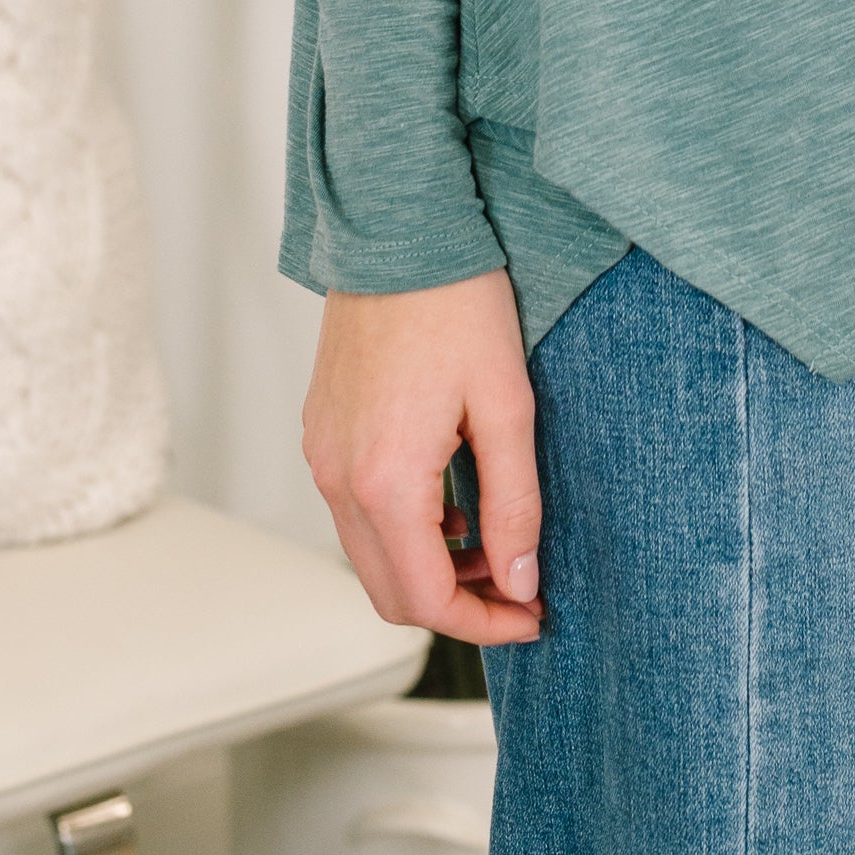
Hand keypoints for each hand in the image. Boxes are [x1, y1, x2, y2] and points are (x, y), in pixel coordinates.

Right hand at [302, 268, 543, 644]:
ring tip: (491, 540)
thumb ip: (514, 505)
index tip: (533, 616)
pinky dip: (400, 529)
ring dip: (427, 568)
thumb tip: (520, 582)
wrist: (399, 230)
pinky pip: (354, 511)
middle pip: (390, 592)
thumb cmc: (459, 305)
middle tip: (519, 588)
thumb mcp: (507, 406)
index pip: (427, 600)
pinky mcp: (321, 431)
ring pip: (368, 554)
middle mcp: (339, 479)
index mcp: (384, 482)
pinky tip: (449, 499)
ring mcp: (323, 455)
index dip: (486, 624)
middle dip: (458, 605)